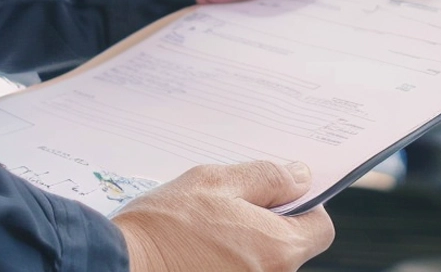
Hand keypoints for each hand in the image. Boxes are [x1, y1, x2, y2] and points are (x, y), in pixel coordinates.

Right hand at [112, 161, 335, 271]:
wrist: (120, 264)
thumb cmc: (164, 225)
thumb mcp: (216, 182)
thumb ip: (266, 178)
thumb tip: (300, 177)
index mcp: (279, 247)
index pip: (320, 228)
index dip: (306, 207)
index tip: (281, 195)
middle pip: (291, 247)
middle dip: (270, 224)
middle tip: (231, 206)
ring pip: (263, 261)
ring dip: (246, 243)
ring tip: (207, 227)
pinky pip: (241, 271)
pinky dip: (228, 261)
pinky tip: (199, 248)